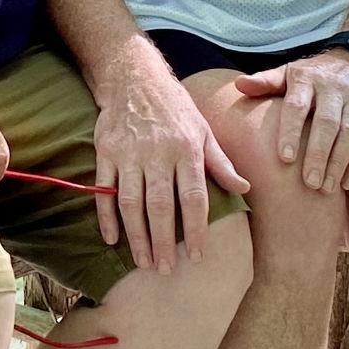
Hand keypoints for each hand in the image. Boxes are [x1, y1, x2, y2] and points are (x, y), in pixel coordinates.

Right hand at [94, 64, 250, 270]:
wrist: (133, 77)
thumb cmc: (174, 107)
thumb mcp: (203, 129)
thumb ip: (220, 162)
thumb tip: (243, 189)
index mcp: (186, 149)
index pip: (194, 197)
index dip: (196, 229)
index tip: (197, 256)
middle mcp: (158, 153)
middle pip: (161, 205)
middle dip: (164, 241)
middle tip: (166, 270)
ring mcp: (128, 153)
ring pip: (131, 202)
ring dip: (136, 235)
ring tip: (143, 261)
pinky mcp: (105, 152)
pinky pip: (104, 189)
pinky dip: (106, 216)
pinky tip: (111, 239)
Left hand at [234, 50, 348, 194]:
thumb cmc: (315, 76)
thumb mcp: (290, 73)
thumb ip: (265, 82)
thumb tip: (238, 85)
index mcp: (307, 78)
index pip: (297, 105)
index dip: (291, 131)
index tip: (284, 158)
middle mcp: (335, 88)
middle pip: (327, 123)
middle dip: (318, 154)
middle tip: (308, 183)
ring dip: (338, 163)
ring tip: (325, 189)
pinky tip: (346, 183)